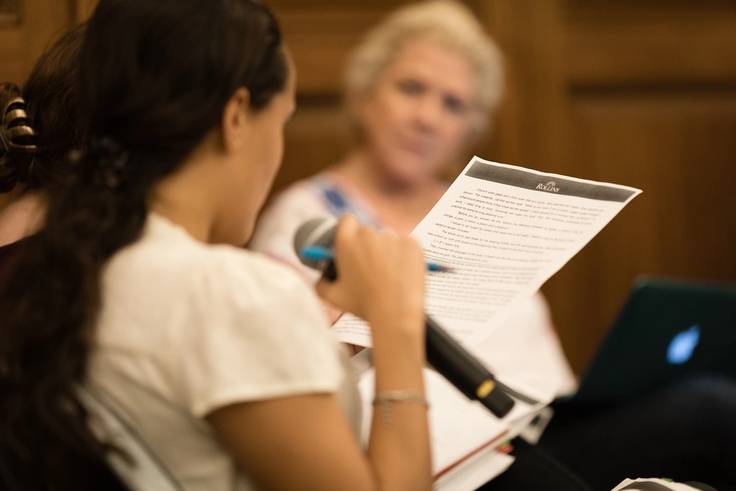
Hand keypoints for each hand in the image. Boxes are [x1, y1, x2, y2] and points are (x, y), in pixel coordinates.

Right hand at [315, 215, 424, 331]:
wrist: (396, 315)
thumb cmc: (363, 307)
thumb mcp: (333, 297)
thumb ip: (321, 283)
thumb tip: (321, 275)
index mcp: (346, 241)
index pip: (346, 221)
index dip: (348, 230)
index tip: (351, 242)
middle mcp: (369, 234)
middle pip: (367, 232)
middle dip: (367, 246)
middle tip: (370, 266)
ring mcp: (392, 237)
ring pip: (387, 239)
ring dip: (386, 251)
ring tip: (388, 276)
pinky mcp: (412, 243)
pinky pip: (405, 245)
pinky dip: (403, 256)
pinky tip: (401, 274)